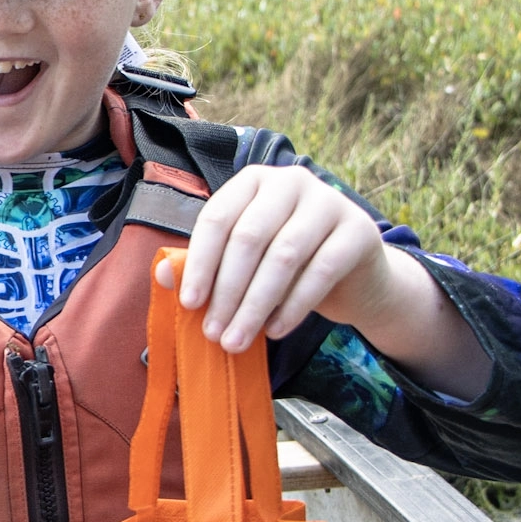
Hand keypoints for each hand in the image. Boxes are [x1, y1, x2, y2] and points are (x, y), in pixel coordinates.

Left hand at [157, 165, 396, 352]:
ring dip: (254, 306)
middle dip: (226, 291)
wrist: (354, 274)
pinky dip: (292, 307)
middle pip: (248, 238)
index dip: (199, 263)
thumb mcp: (244, 260)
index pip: (218, 217)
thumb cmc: (287, 263)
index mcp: (254, 180)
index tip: (188, 304)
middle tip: (213, 333)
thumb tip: (161, 276)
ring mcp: (329, 202)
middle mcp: (291, 181)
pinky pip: (319, 273)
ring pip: (282, 257)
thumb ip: (205, 263)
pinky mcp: (359, 231)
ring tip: (236, 341)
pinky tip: (274, 331)